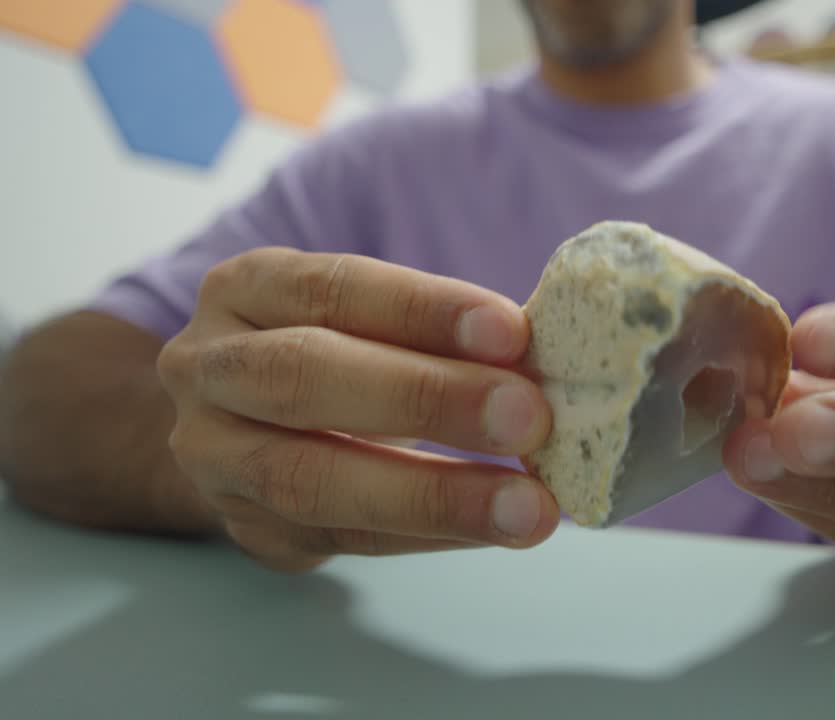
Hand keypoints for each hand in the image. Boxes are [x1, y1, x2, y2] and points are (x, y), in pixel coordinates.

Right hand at [156, 248, 558, 571]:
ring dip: (433, 494)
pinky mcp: (248, 530)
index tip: (514, 333)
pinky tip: (493, 528)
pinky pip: (344, 538)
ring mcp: (213, 456)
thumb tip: (544, 362)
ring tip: (527, 507)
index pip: (334, 288)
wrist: (236, 429)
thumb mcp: (365, 321)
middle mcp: (209, 367)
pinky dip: (429, 534)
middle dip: (427, 398)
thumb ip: (433, 336)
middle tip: (530, 419)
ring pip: (311, 477)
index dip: (424, 310)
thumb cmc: (334, 353)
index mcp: (247, 289)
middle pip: (305, 376)